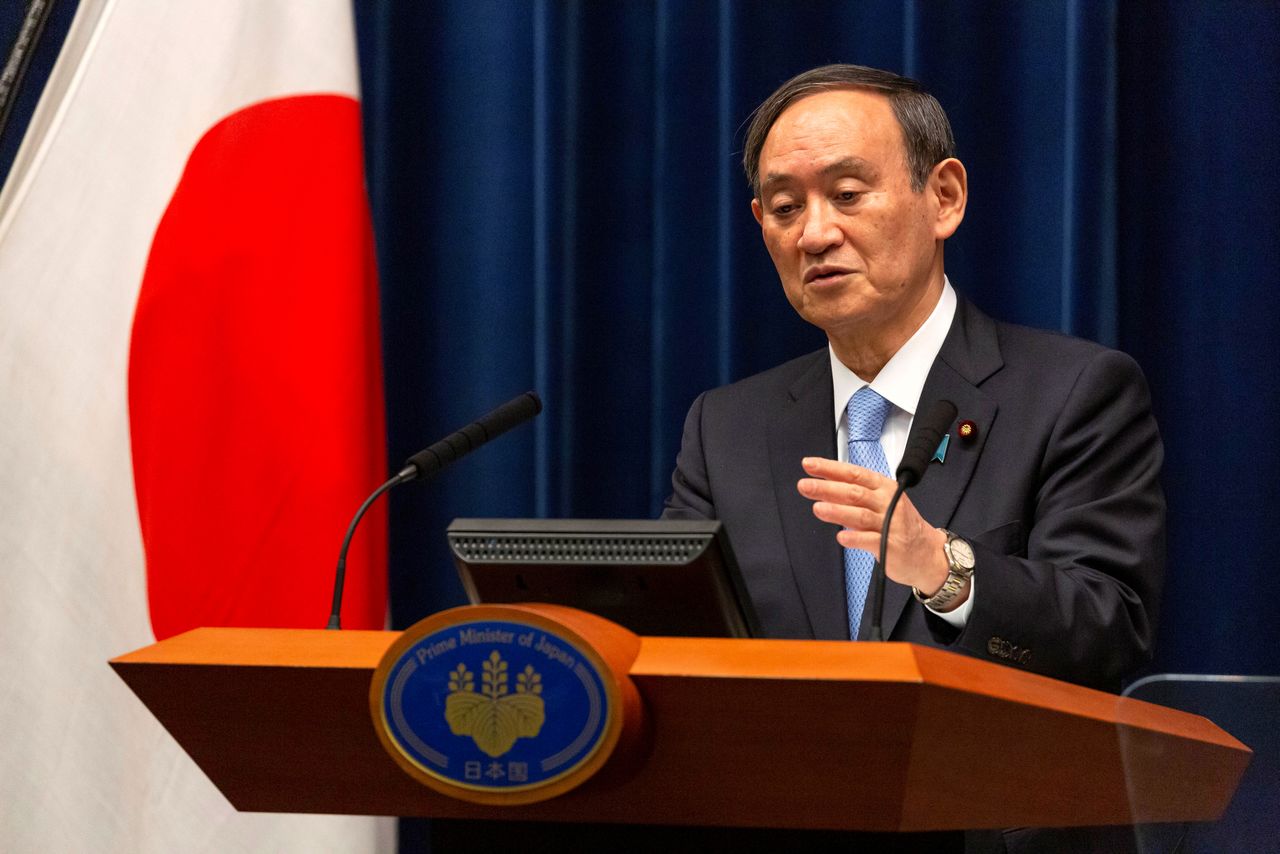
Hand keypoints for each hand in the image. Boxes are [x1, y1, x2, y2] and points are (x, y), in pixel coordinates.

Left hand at [797, 456, 959, 604]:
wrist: (927, 553)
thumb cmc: (900, 524)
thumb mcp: (882, 501)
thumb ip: (855, 495)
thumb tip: (822, 485)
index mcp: (883, 487)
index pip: (854, 474)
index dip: (831, 468)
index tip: (809, 465)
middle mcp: (887, 503)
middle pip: (854, 492)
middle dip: (827, 488)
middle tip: (805, 486)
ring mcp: (890, 524)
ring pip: (861, 515)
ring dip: (837, 511)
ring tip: (818, 508)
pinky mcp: (891, 546)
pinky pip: (870, 541)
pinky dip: (854, 538)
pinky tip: (841, 537)